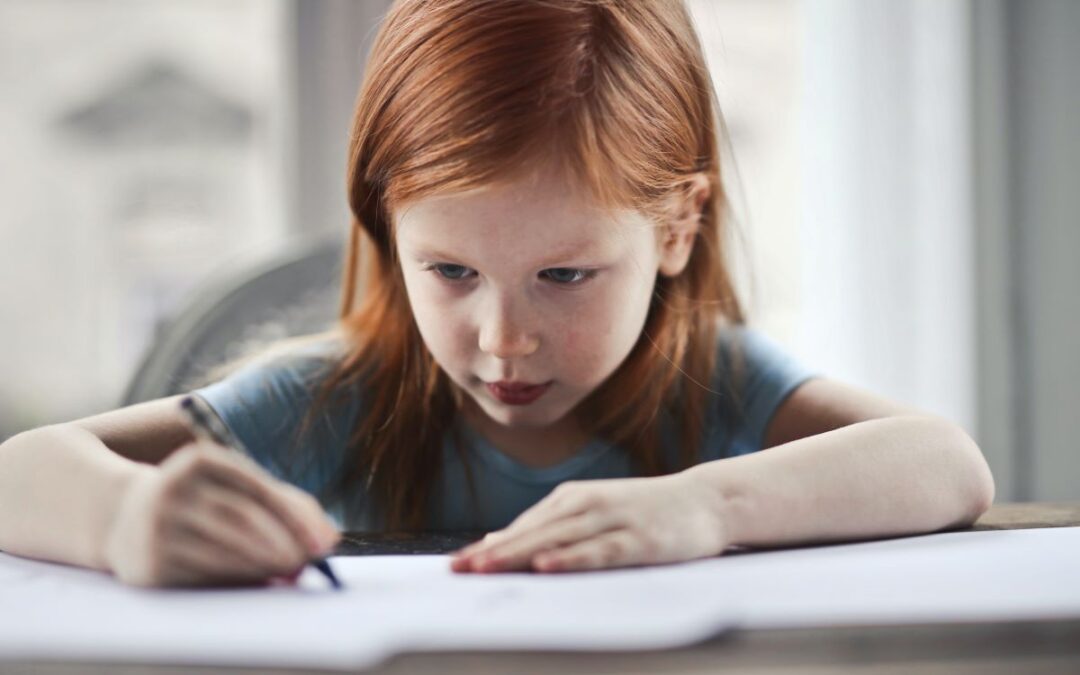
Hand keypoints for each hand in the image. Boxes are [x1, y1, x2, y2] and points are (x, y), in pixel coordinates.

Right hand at [103, 442, 339, 586]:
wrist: (123, 518)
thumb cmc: (202, 501)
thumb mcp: (235, 487)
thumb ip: (287, 505)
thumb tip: (329, 538)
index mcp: (200, 460)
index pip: (257, 488)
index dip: (295, 517)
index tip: (324, 543)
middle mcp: (173, 488)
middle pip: (241, 519)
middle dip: (283, 545)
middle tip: (309, 563)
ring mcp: (157, 527)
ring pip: (225, 551)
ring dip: (266, 566)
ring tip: (290, 572)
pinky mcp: (150, 565)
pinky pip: (206, 576)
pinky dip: (239, 582)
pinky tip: (259, 581)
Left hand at [450, 471, 728, 572]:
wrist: (705, 500)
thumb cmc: (644, 511)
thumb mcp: (593, 513)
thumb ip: (551, 529)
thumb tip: (498, 543)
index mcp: (571, 499)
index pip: (521, 527)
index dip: (488, 547)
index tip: (455, 566)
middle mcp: (585, 505)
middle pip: (531, 534)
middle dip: (493, 553)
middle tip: (457, 570)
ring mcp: (611, 520)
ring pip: (557, 541)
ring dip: (519, 555)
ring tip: (485, 569)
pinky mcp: (637, 539)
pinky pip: (597, 552)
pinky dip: (570, 559)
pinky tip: (546, 567)